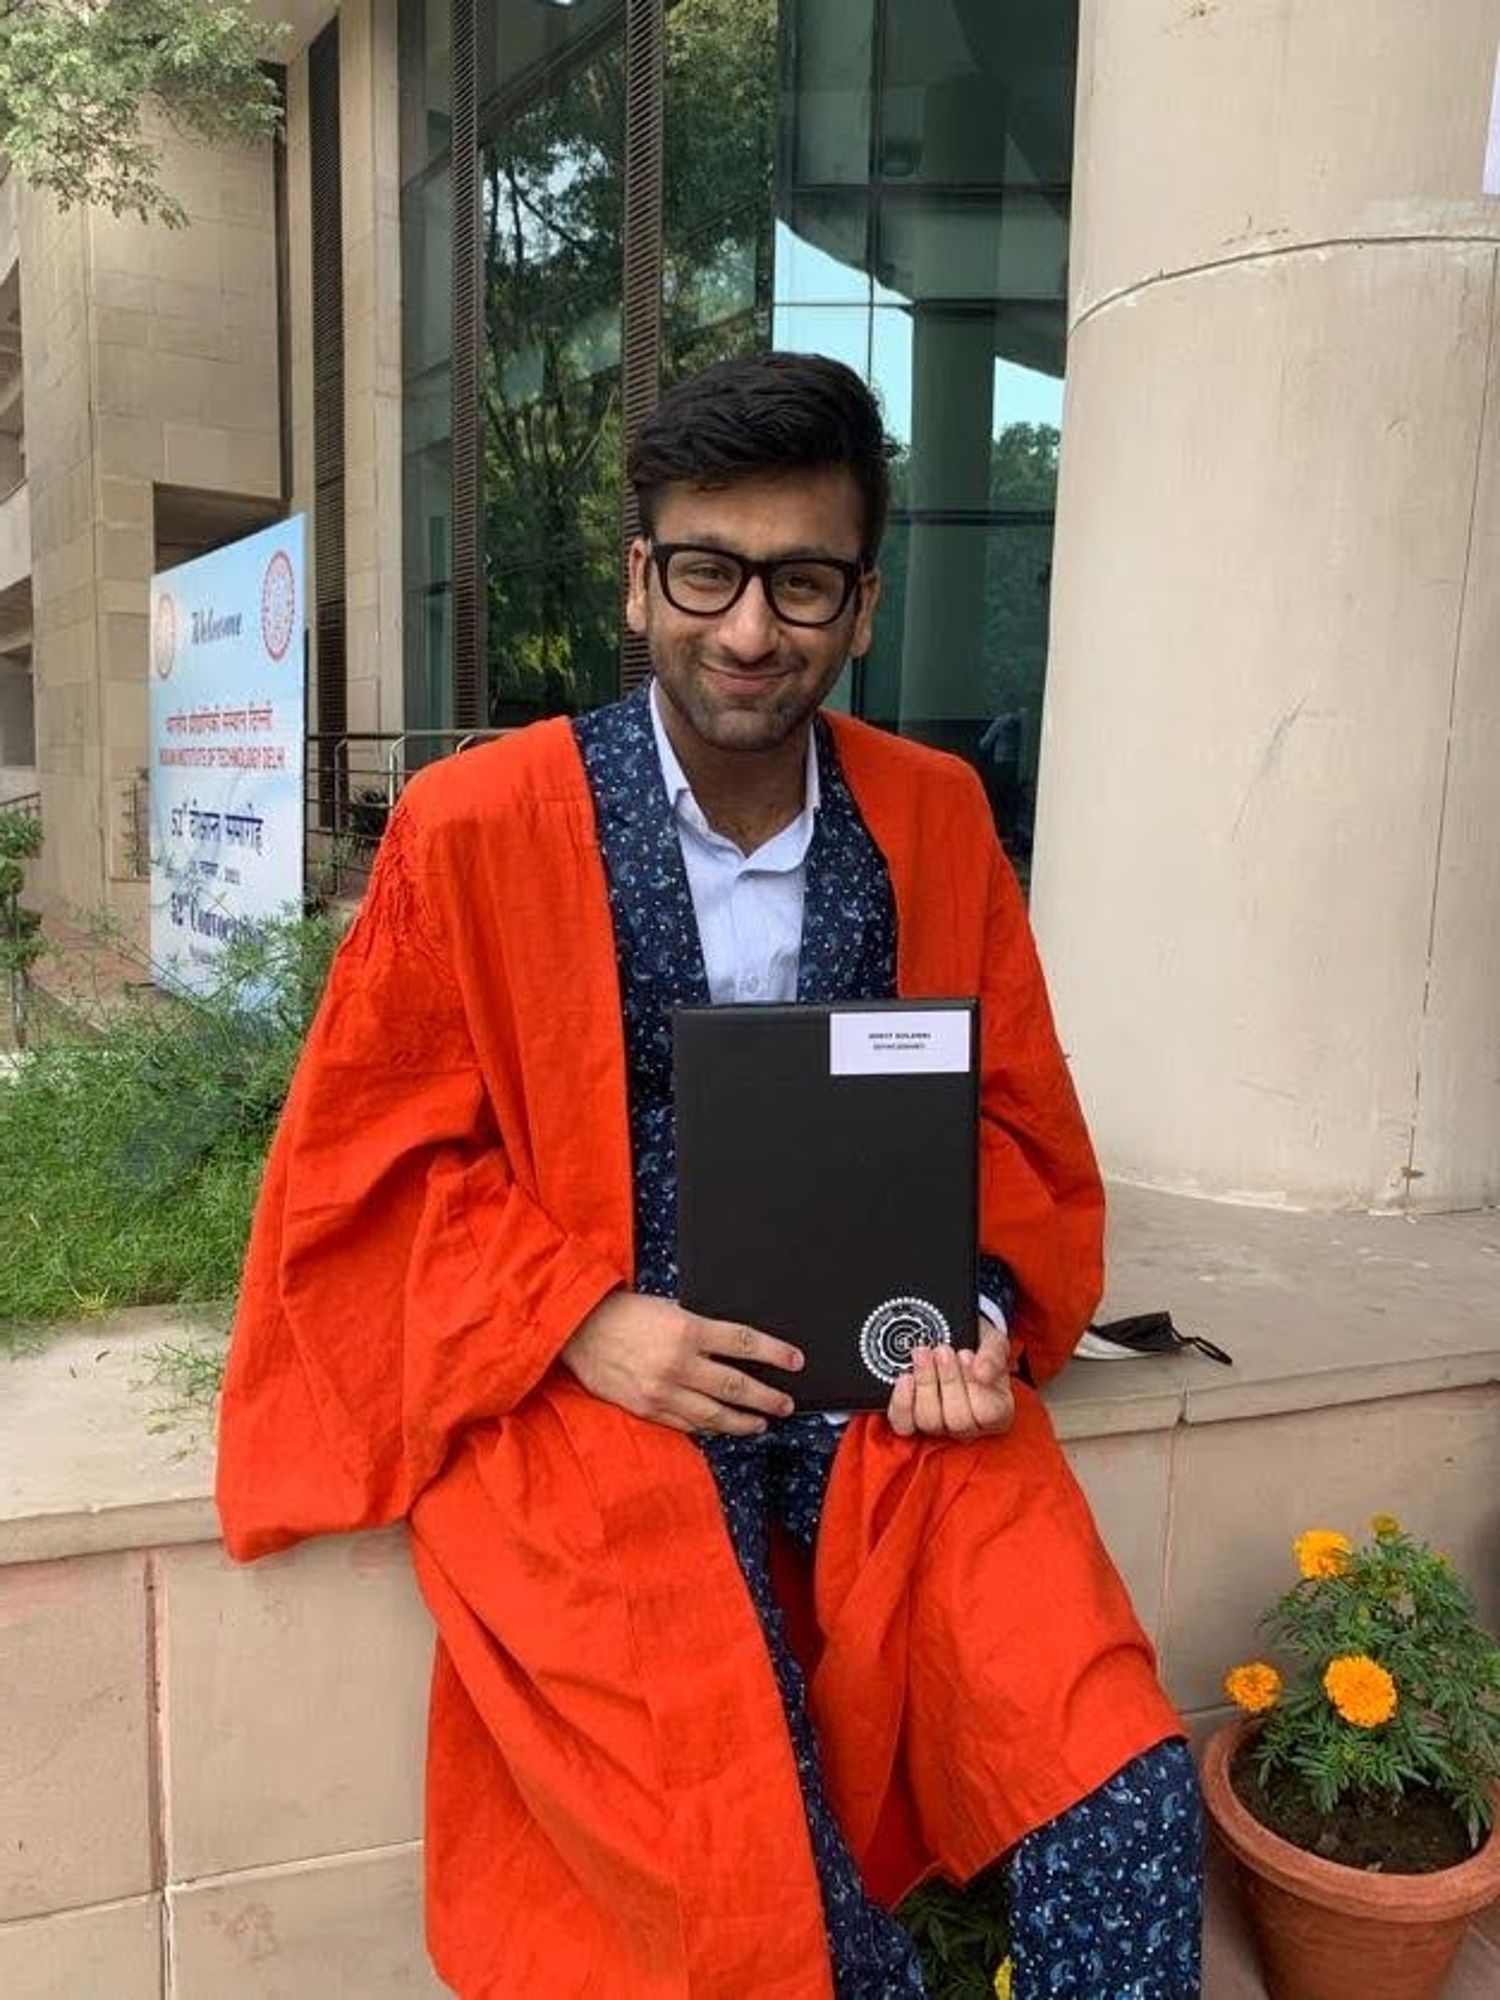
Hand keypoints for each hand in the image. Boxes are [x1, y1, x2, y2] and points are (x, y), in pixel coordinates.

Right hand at [560, 1288, 803, 1435]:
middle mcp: (678, 1363)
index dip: (775, 1353)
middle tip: (786, 1403)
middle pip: (737, 1385)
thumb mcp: (669, 1307)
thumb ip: (699, 1326)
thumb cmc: (625, 1313)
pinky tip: (723, 1428)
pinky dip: (710, 1428)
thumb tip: (734, 1344)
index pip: (743, 1343)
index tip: (795, 1361)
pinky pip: (688, 1424)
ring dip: (744, 1421)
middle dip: (768, 1397)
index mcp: (687, 1329)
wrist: (579, 1330)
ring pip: (715, 1414)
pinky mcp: (647, 1409)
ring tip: (761, 1423)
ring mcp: (663, 1391)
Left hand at [886, 1323, 1014, 1439]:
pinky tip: (905, 1378)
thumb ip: (994, 1356)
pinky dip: (903, 1401)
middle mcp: (969, 1427)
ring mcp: (941, 1427)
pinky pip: (904, 1424)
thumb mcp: (994, 1343)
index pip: (988, 1414)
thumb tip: (982, 1372)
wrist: (956, 1339)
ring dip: (925, 1383)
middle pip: (958, 1420)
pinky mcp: (913, 1422)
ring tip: (924, 1354)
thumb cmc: (978, 1348)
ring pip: (930, 1421)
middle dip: (948, 1380)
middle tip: (943, 1350)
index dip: (974, 1385)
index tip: (965, 1355)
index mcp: (998, 1413)